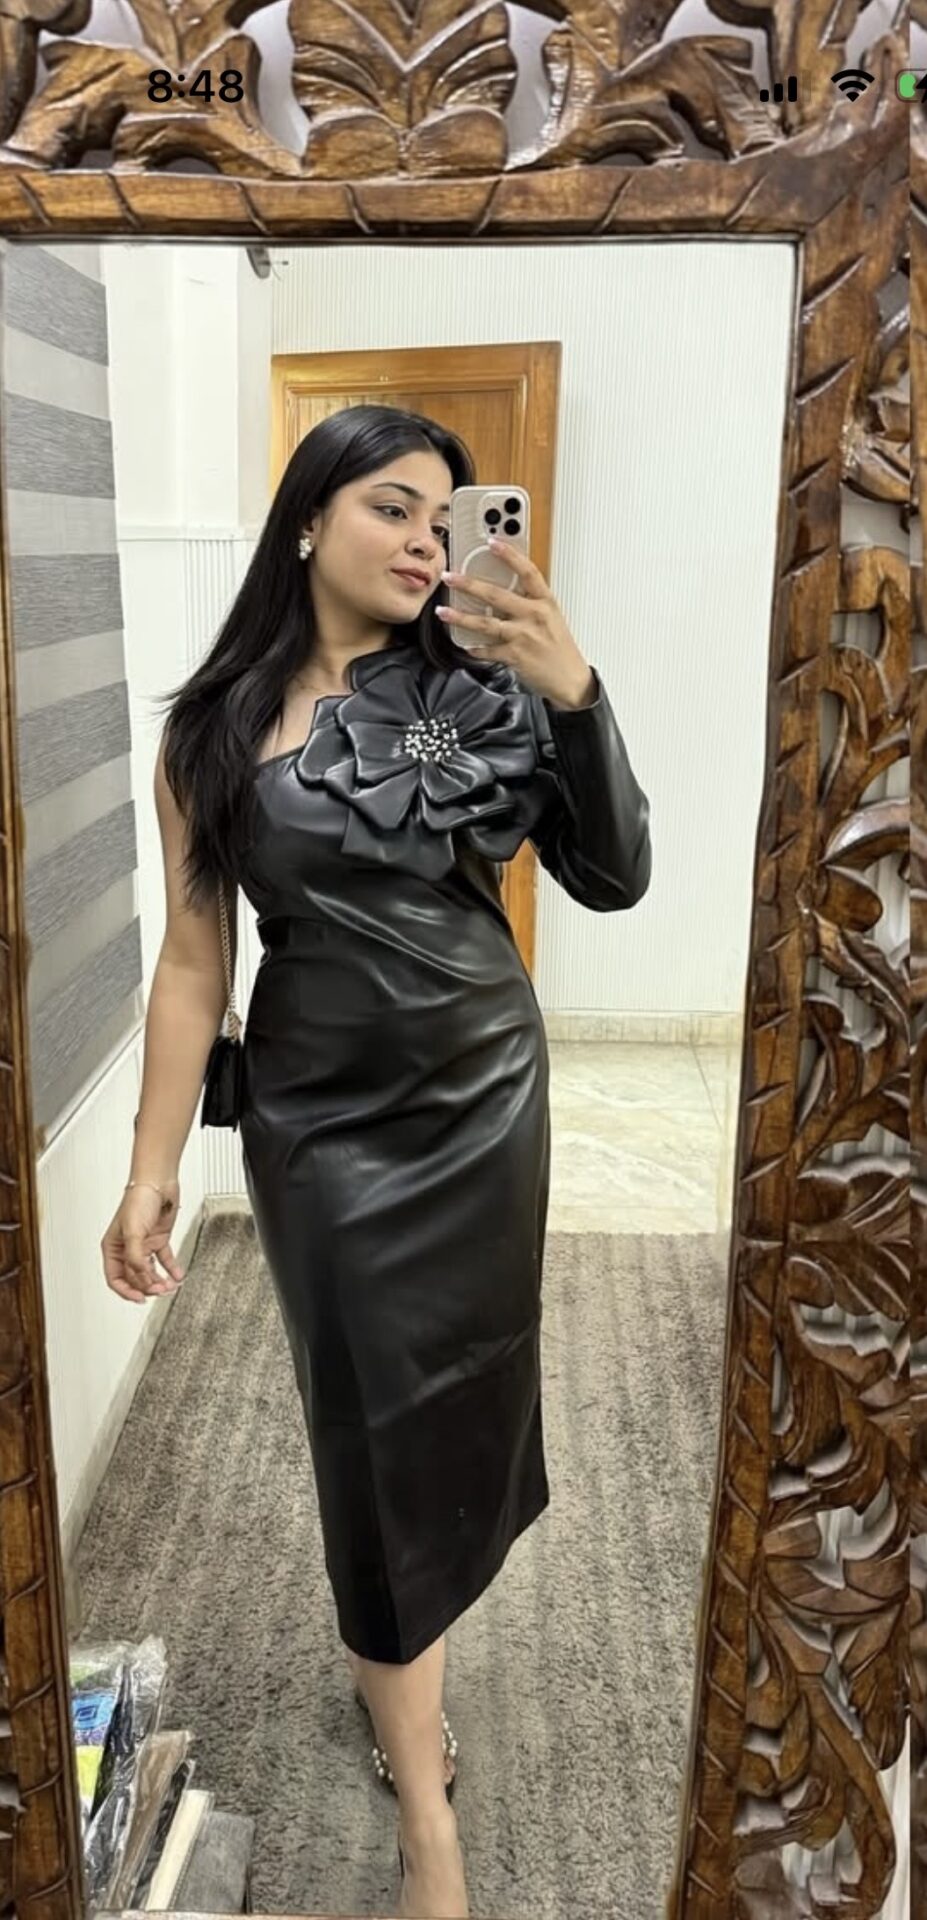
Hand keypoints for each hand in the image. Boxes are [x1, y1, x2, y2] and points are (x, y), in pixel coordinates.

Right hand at [101, 1179, 183, 1304]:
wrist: (159, 1183)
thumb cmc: (139, 1200)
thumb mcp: (133, 1232)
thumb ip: (136, 1258)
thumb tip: (142, 1277)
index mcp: (113, 1248)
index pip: (116, 1278)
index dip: (127, 1291)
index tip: (141, 1298)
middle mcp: (127, 1248)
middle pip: (135, 1277)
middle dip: (147, 1286)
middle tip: (161, 1291)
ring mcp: (144, 1245)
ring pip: (149, 1271)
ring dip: (159, 1281)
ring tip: (170, 1286)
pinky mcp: (159, 1239)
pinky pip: (164, 1260)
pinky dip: (171, 1269)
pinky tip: (178, 1275)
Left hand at [436, 536, 595, 707]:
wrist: (570, 679)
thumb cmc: (560, 648)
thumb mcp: (551, 618)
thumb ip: (529, 603)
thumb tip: (501, 593)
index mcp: (545, 602)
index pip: (527, 571)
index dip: (510, 555)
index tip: (493, 542)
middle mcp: (534, 616)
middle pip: (496, 595)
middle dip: (468, 584)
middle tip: (449, 577)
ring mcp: (523, 636)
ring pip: (485, 623)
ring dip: (460, 616)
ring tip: (443, 611)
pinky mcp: (515, 656)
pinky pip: (488, 650)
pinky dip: (475, 648)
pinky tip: (465, 645)